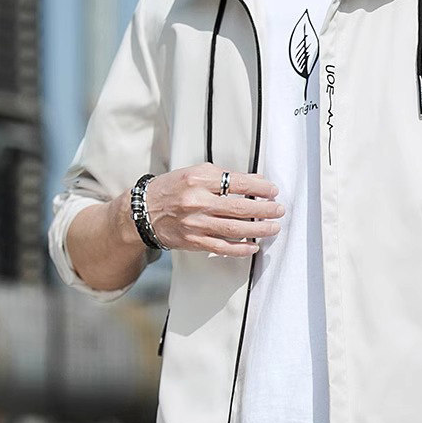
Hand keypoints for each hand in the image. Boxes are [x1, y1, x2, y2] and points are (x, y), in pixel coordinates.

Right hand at [143, 163, 283, 255]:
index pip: (237, 182)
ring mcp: (195, 224)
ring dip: (259, 229)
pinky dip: (241, 249)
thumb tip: (256, 179)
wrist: (142, 211)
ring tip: (273, 227)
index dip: (259, 187)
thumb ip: (224, 176)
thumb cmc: (171, 189)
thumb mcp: (195, 174)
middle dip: (265, 209)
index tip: (273, 190)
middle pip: (240, 207)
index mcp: (198, 180)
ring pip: (235, 229)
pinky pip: (222, 248)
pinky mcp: (194, 241)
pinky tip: (254, 246)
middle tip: (279, 209)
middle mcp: (197, 202)